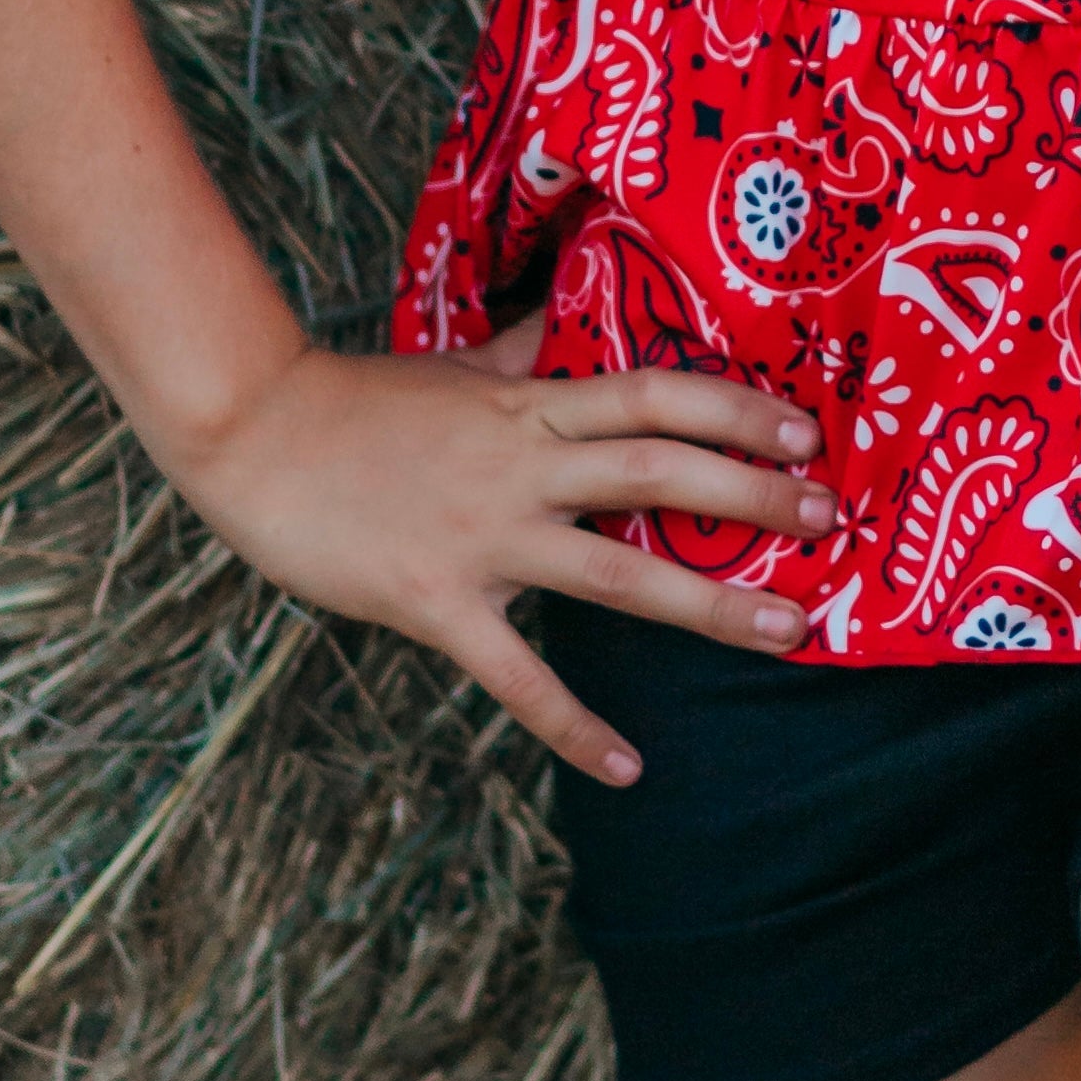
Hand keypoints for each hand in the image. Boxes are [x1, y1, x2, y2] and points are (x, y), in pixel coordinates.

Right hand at [150, 320, 837, 784]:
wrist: (252, 432)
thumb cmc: (354, 400)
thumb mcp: (455, 364)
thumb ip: (523, 349)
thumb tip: (569, 312)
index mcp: (530, 405)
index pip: (652, 395)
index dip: (732, 409)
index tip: (803, 434)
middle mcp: (522, 464)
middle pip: (657, 471)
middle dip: (749, 496)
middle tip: (828, 519)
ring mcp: (484, 534)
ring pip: (616, 572)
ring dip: (709, 605)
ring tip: (787, 631)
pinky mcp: (438, 600)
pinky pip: (520, 674)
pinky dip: (576, 726)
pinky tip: (630, 768)